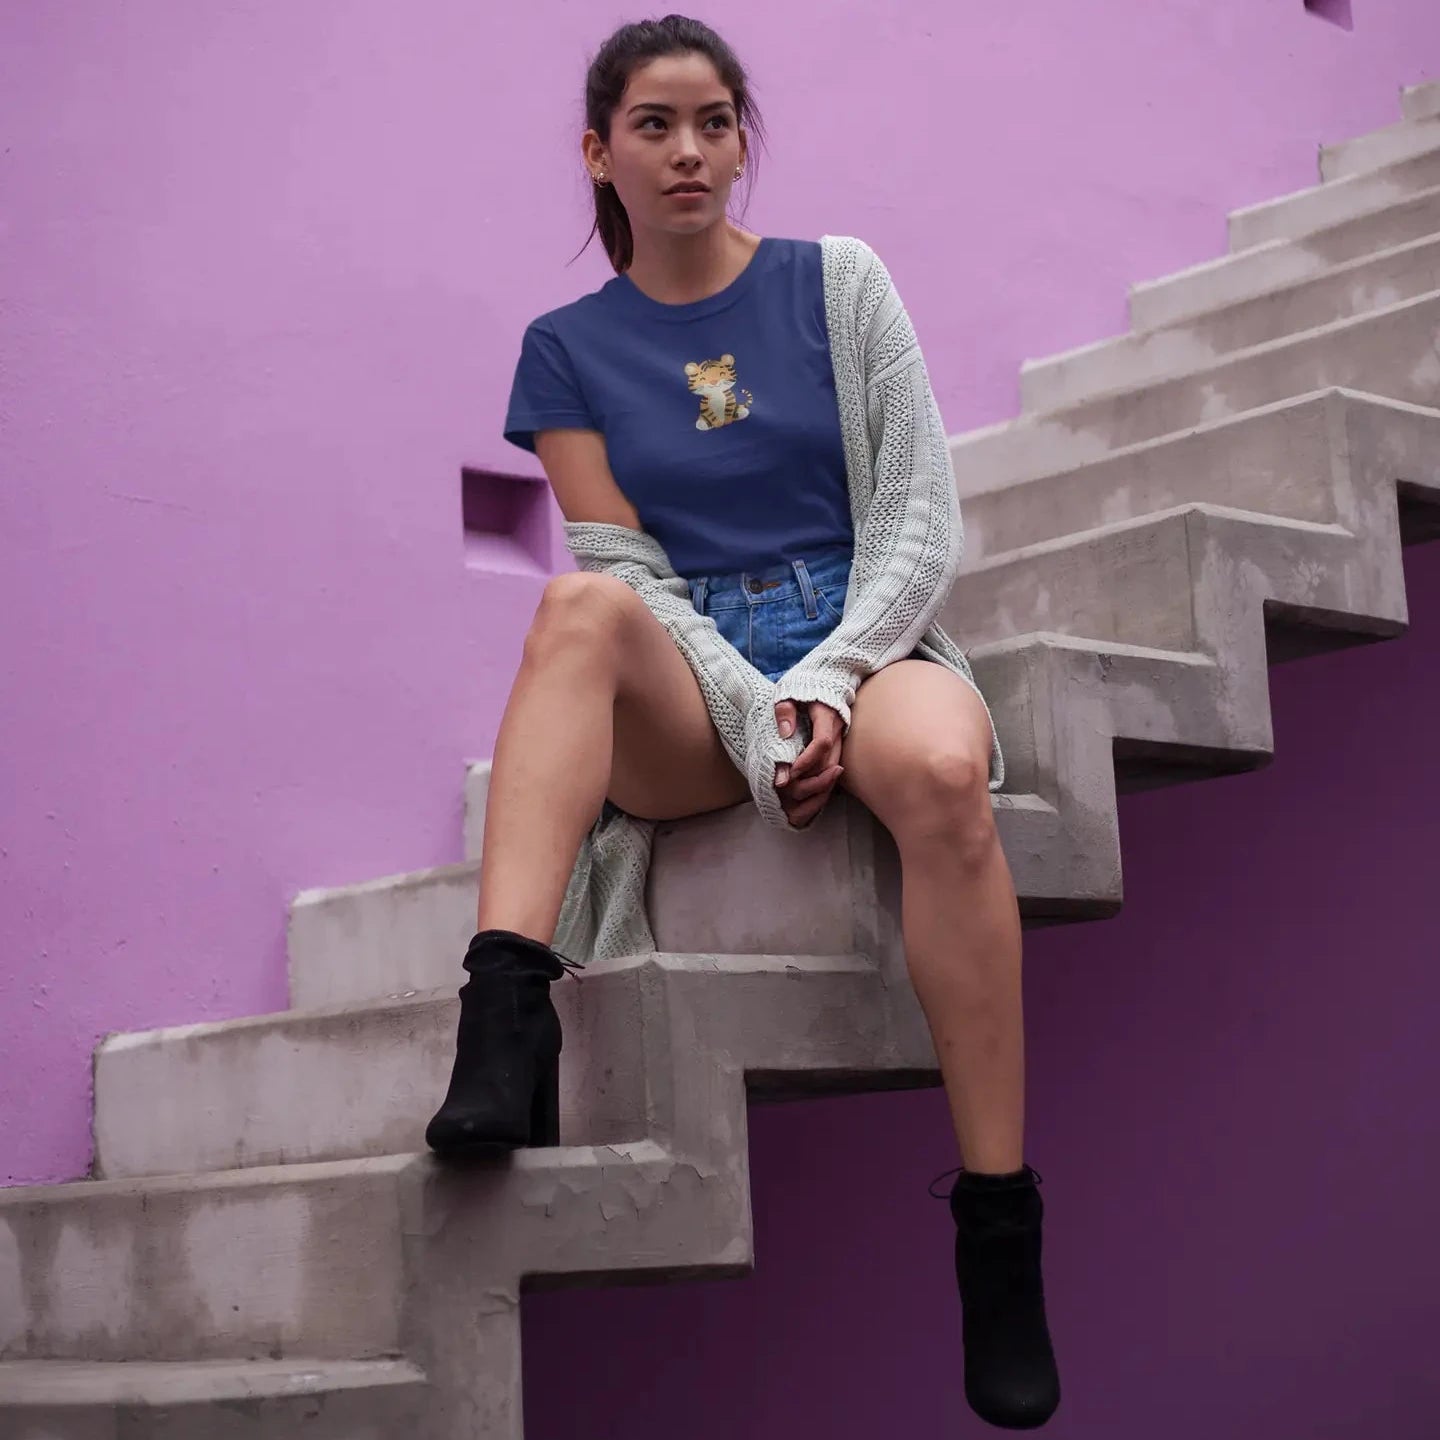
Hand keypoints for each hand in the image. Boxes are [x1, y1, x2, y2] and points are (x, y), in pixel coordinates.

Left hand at [774, 698, 844, 828]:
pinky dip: (819, 778)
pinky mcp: (838, 743)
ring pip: (833, 767)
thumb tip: (785, 733)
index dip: (806, 761)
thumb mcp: (788, 691)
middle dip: (809, 778)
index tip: (789, 772)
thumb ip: (785, 710)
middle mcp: (838, 729)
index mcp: (827, 715)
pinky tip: (803, 784)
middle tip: (787, 787)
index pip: (822, 743)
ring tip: (793, 789)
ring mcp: (841, 738)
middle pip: (829, 761)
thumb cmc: (803, 685)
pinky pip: (831, 766)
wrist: (826, 678)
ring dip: (814, 781)